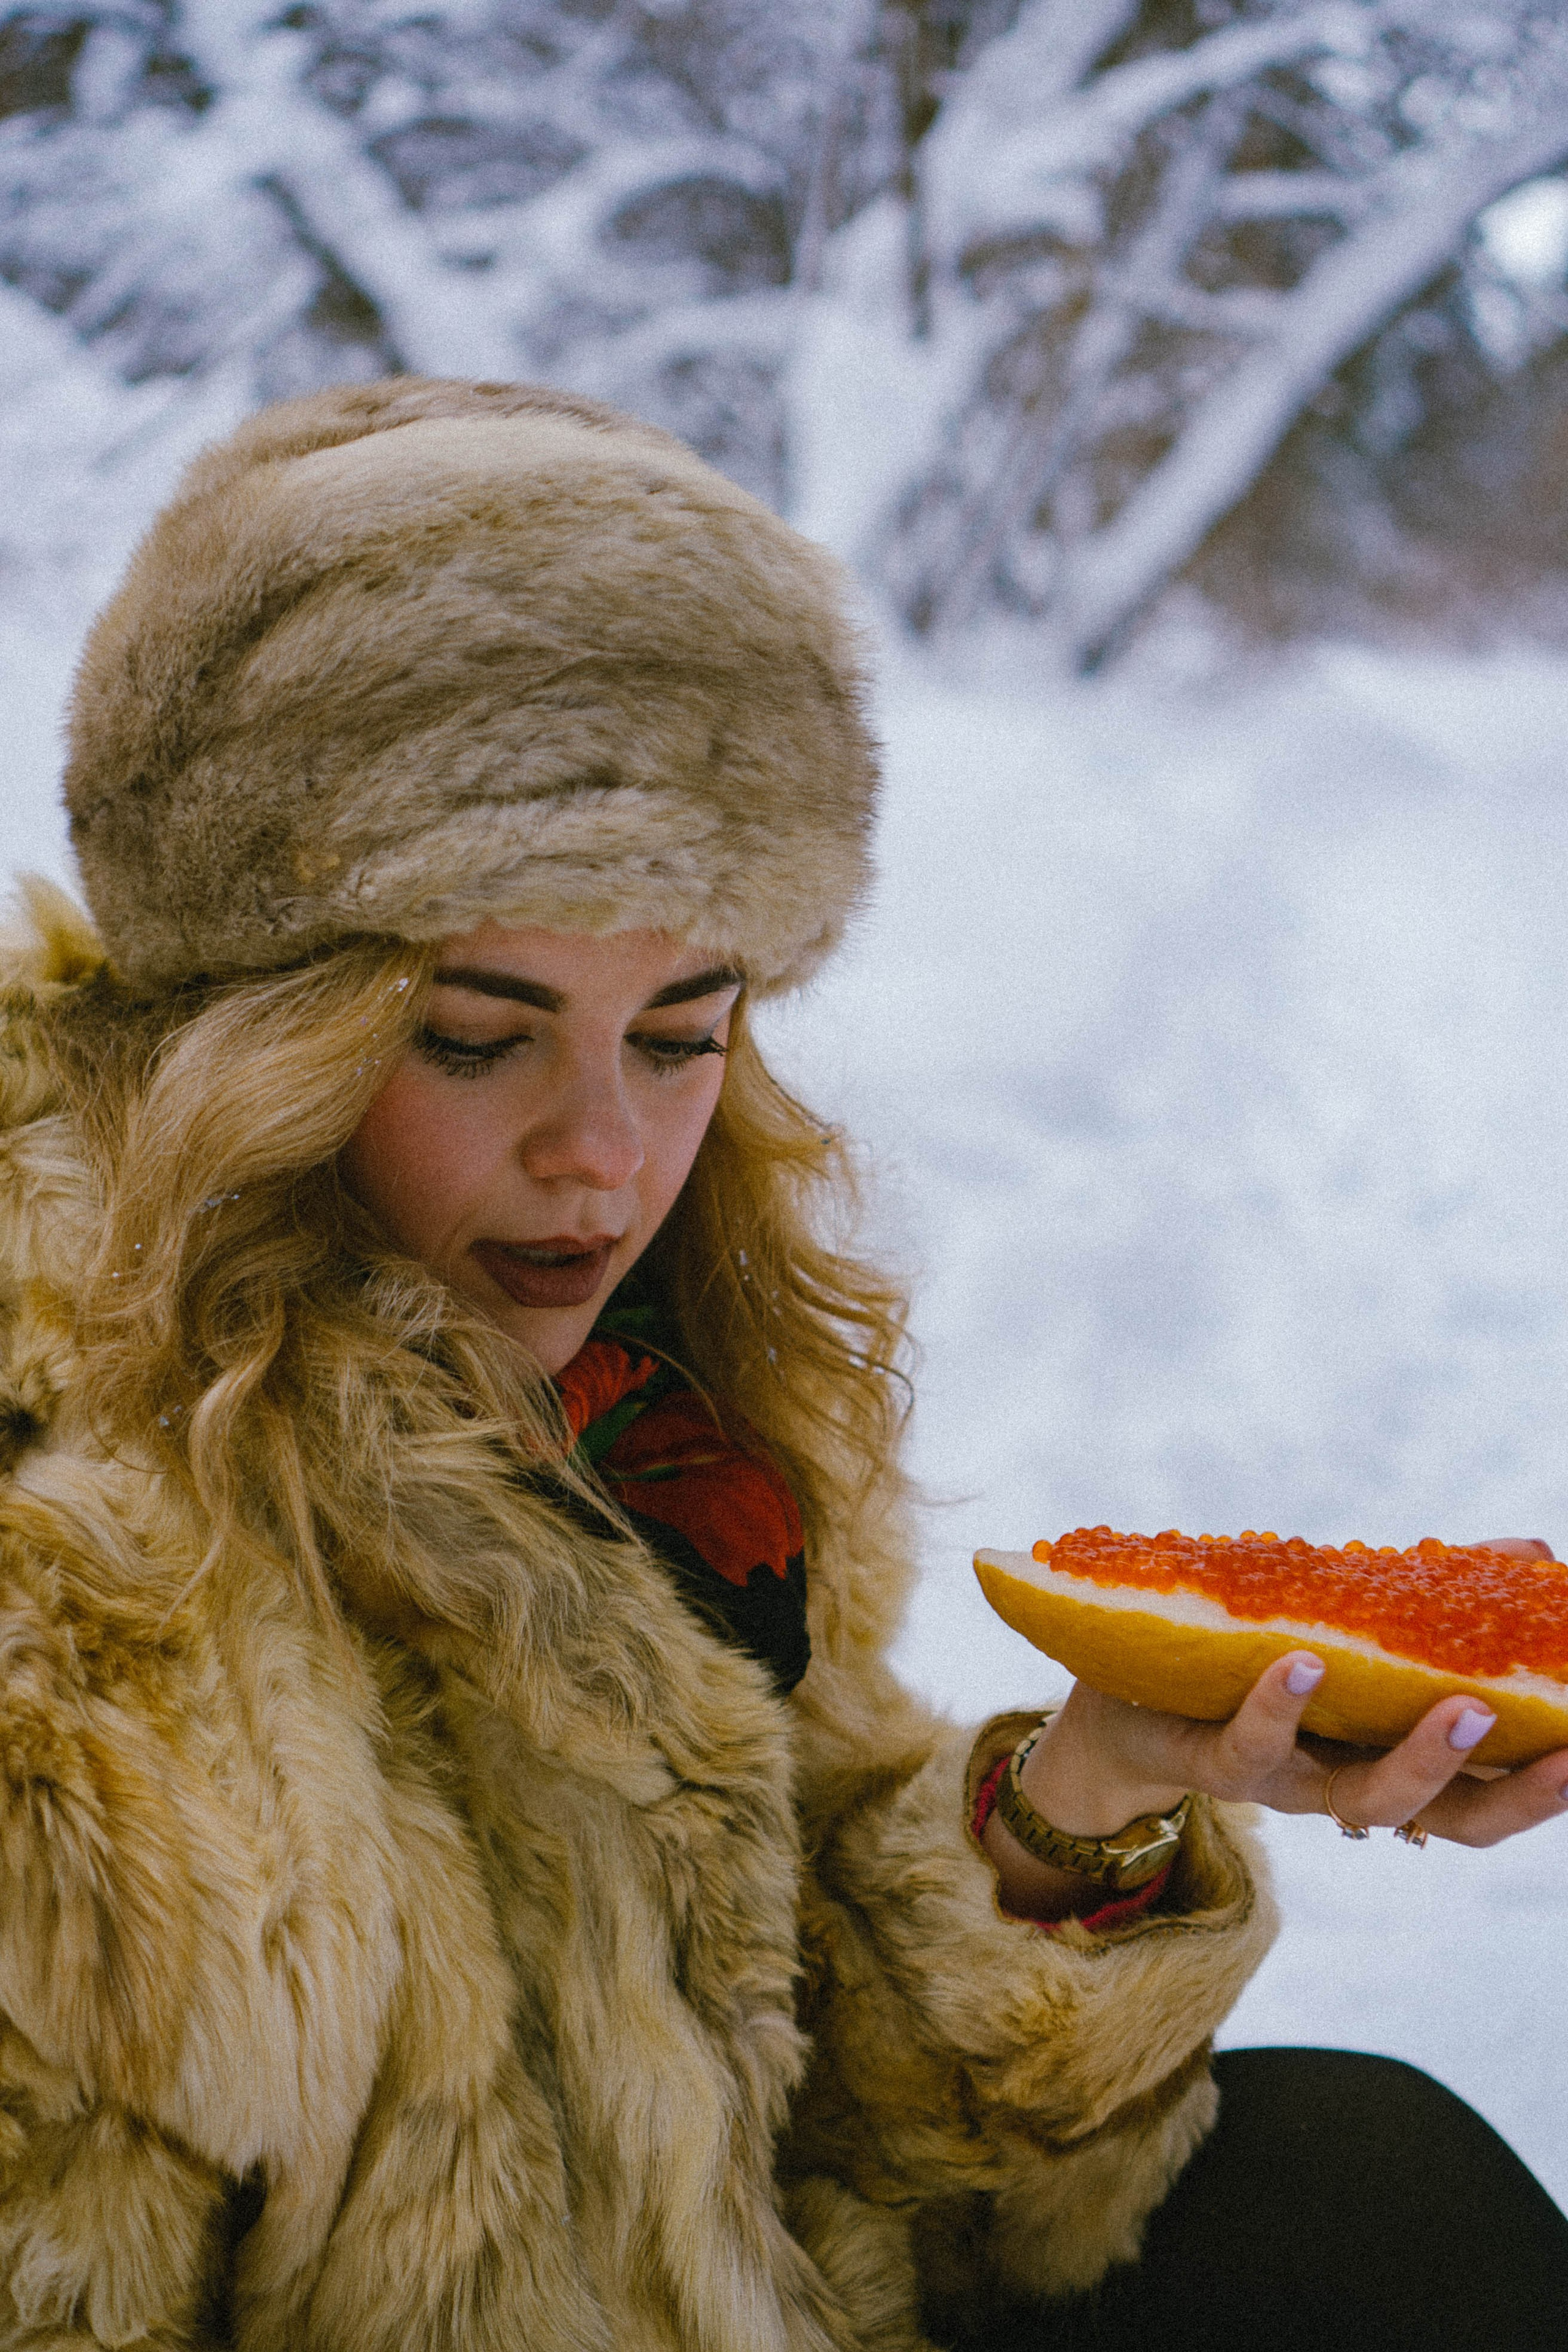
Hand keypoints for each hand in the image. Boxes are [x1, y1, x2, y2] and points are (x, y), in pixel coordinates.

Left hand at [983, 1537, 1567, 1918]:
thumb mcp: (1349, 1624)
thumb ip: (1435, 1593)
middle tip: (1562, 1753)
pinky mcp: (1208, 1757)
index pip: (1485, 1796)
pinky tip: (1305, 1664)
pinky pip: (1248, 1747)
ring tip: (1461, 1708)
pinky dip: (1278, 1706)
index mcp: (1387, 1757)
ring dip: (1416, 1760)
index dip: (1543, 1787)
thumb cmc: (1252, 1660)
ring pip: (1359, 1797)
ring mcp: (1280, 1780)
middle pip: (1446, 1819)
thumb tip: (1531, 1551)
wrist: (1122, 1703)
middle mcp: (1344, 1782)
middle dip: (1510, 1794)